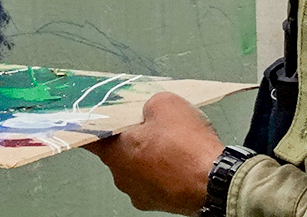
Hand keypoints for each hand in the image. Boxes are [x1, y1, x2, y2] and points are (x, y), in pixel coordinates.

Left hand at [85, 92, 223, 214]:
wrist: (215, 182)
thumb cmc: (187, 147)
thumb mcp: (165, 103)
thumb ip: (148, 104)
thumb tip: (149, 110)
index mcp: (115, 153)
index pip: (91, 138)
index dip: (93, 127)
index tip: (92, 121)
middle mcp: (122, 177)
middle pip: (120, 152)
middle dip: (134, 138)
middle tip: (154, 125)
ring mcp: (141, 194)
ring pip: (140, 167)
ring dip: (152, 156)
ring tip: (175, 143)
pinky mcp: (161, 203)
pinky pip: (157, 181)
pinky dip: (166, 171)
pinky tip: (183, 160)